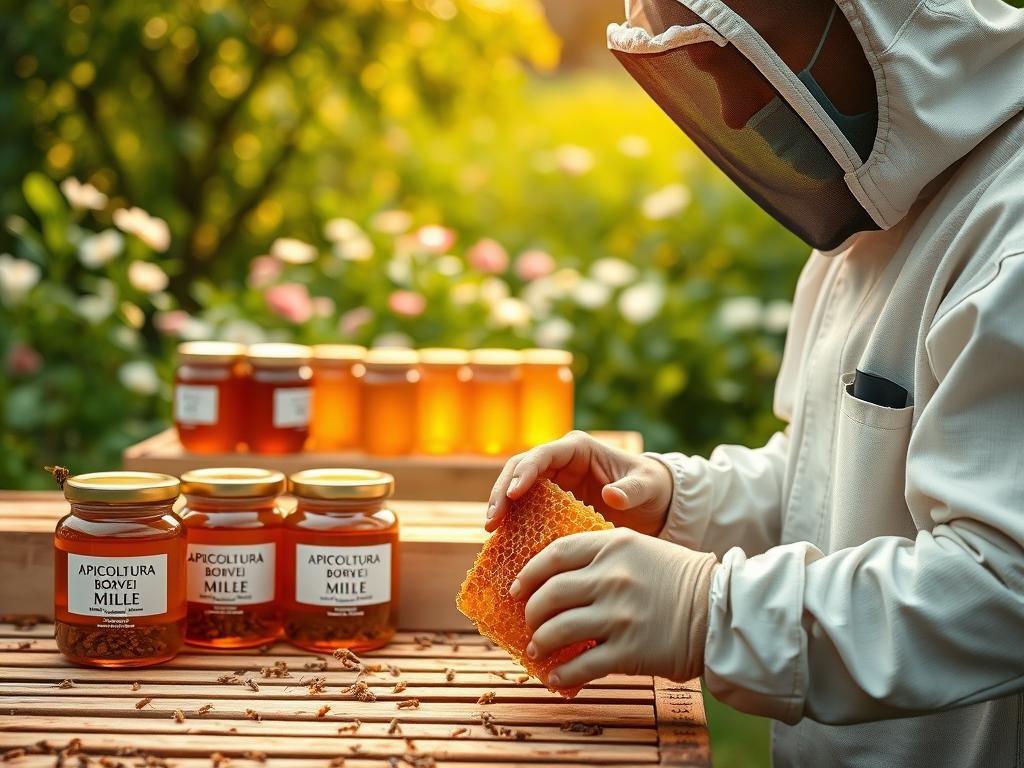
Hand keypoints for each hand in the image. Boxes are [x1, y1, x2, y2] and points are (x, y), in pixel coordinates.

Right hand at [485, 431, 672, 533]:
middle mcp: (560, 462)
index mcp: (578, 449)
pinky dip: (513, 523)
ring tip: (490, 531)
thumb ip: (632, 491)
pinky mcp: (551, 503)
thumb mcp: (648, 488)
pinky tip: (504, 543)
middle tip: (492, 520)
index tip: (513, 494)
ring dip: (501, 507)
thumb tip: (611, 496)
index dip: (524, 472)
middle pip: (519, 470)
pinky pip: (525, 510)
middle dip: (502, 492)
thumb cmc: (653, 488)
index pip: (543, 455)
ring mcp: (553, 482)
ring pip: (516, 489)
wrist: (655, 505)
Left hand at [510, 527, 717, 689]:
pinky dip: (563, 674)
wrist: (720, 612)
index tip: (518, 587)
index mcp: (614, 546)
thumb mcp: (640, 550)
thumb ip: (601, 557)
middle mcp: (612, 578)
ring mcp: (619, 615)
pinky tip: (558, 677)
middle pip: (550, 594)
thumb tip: (554, 579)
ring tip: (539, 648)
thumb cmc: (679, 580)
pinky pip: (581, 665)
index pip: (555, 555)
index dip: (529, 573)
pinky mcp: (629, 651)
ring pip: (558, 630)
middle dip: (531, 611)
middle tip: (530, 621)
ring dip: (541, 642)